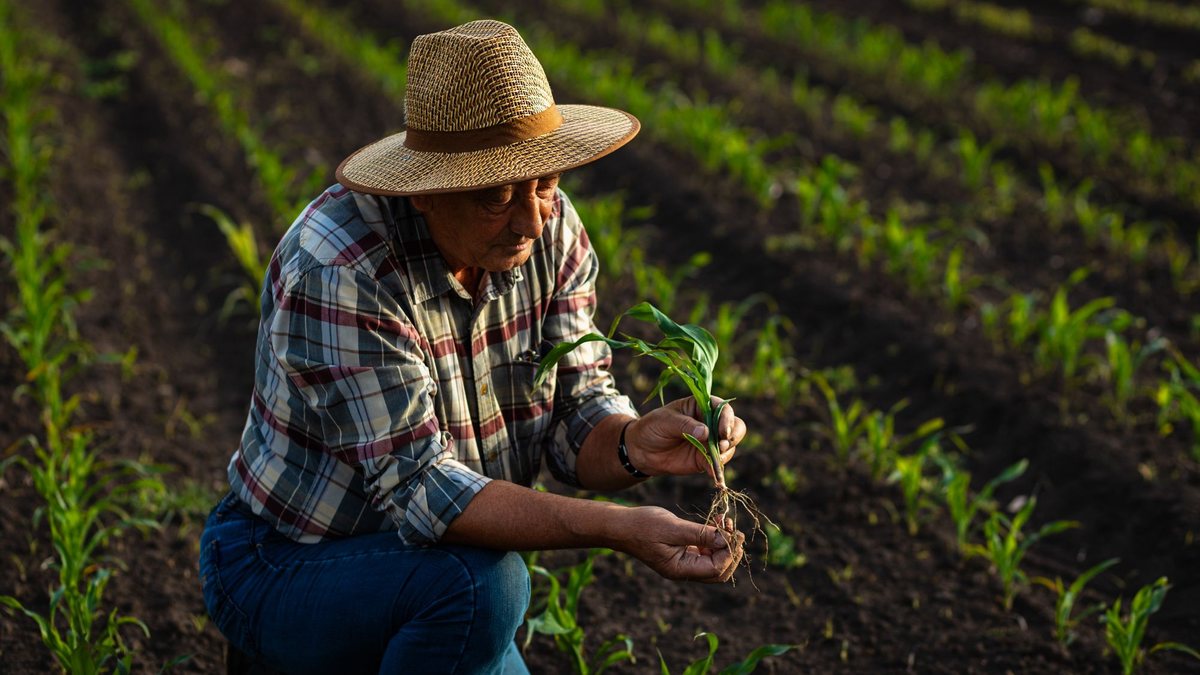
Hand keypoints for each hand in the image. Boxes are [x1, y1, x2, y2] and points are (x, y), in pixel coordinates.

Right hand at [614, 506, 743, 581]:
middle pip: (719, 571)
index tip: (733, 533)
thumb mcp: (673, 528)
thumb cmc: (643, 526)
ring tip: (725, 522)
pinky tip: (715, 524)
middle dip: (731, 552)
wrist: (620, 526)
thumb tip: (726, 540)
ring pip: (714, 561)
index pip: (716, 569)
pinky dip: (713, 539)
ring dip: (723, 544)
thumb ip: (700, 535)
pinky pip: (705, 551)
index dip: (729, 553)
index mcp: (680, 570)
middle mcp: (683, 570)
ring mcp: (683, 563)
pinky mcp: (682, 552)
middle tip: (736, 532)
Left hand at [626, 396, 745, 477]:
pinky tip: (713, 474)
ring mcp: (710, 442)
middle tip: (721, 444)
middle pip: (735, 426)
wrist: (641, 451)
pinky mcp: (706, 459)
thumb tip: (705, 432)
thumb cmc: (652, 427)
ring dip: (726, 452)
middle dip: (733, 436)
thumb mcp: (665, 421)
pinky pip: (718, 464)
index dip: (727, 418)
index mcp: (701, 406)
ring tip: (713, 457)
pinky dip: (718, 469)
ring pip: (730, 446)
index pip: (723, 408)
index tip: (723, 431)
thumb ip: (684, 425)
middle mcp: (710, 423)